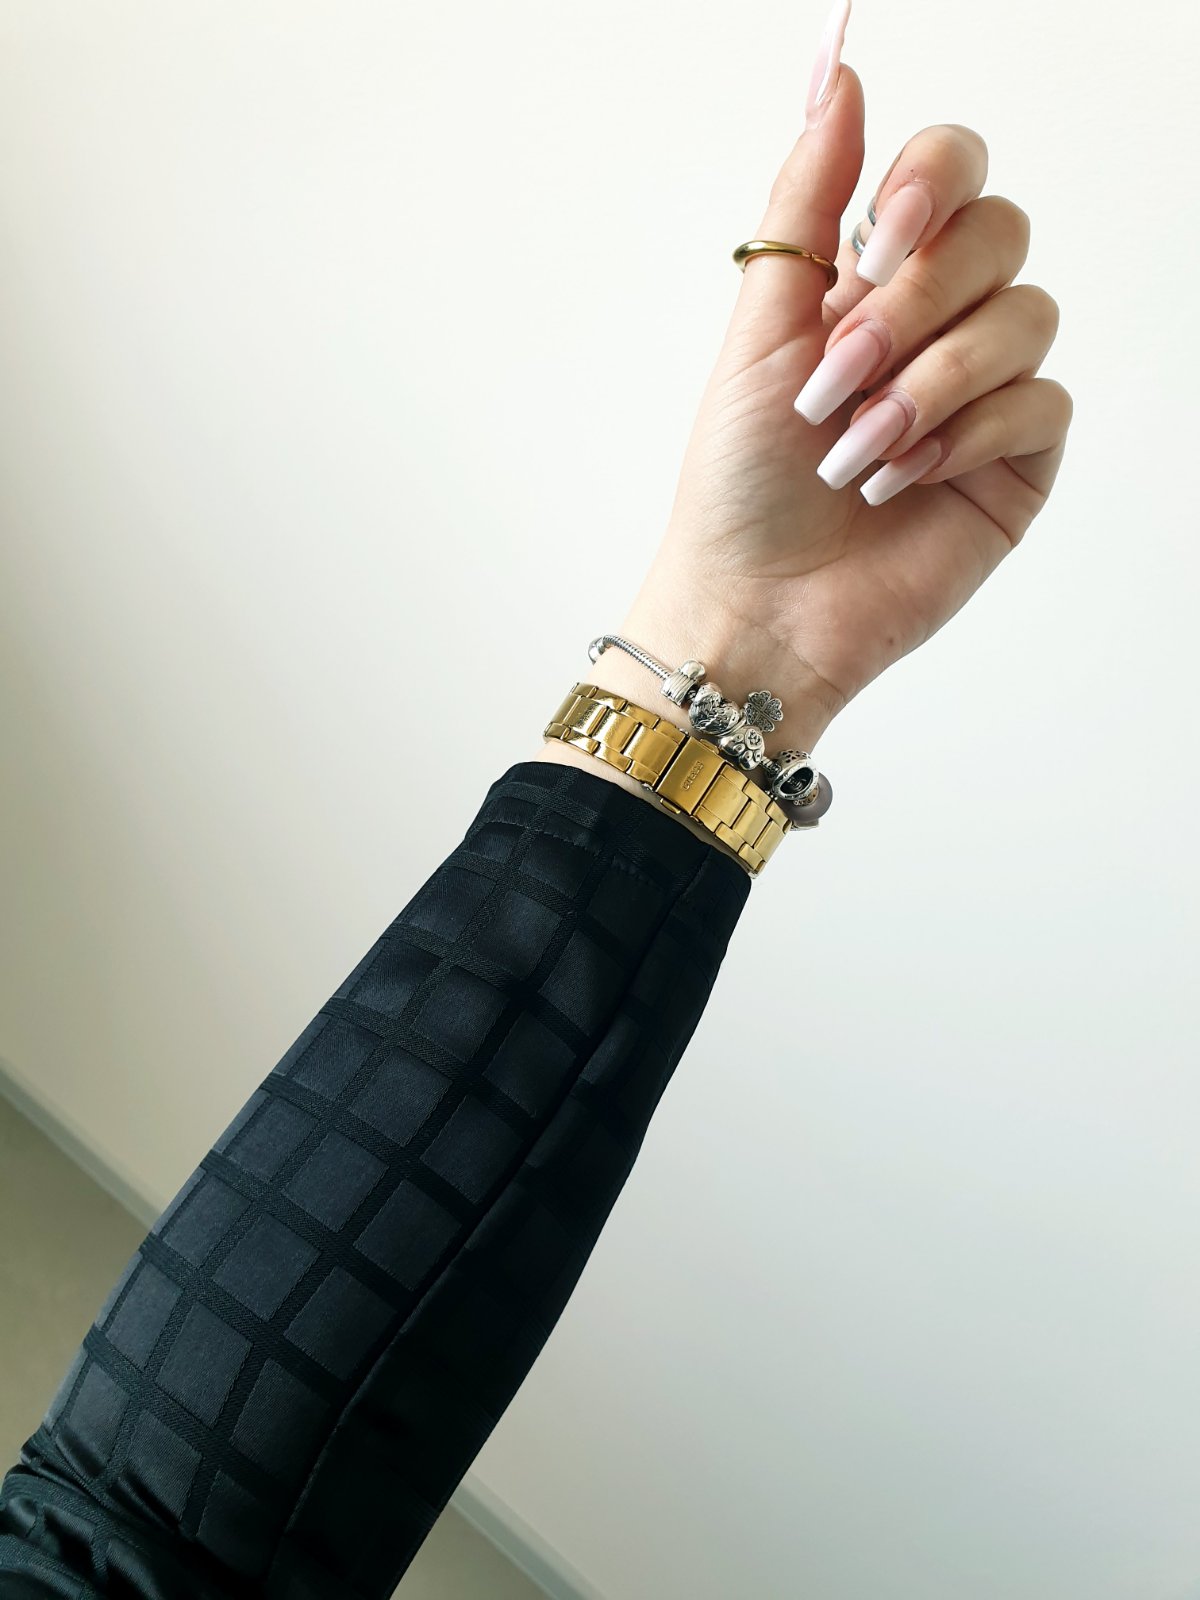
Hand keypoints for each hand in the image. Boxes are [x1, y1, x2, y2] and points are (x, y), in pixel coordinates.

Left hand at [543, 0, 1070, 773]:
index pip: (953, 172)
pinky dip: (967, 433)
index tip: (880, 233)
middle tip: (836, 381)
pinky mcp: (1018, 464)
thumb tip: (839, 73)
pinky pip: (1042, 402)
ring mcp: (986, 395)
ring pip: (1026, 316)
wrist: (755, 606)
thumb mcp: (759, 328)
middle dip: (911, 308)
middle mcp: (940, 326)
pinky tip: (904, 478)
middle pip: (998, 234)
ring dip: (930, 382)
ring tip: (855, 452)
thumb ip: (807, 202)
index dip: (933, 180)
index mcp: (875, 281)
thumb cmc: (740, 485)